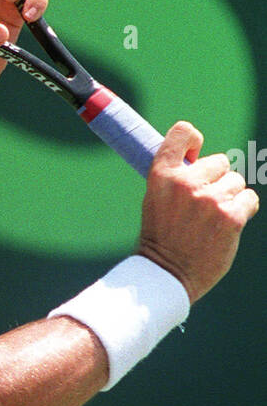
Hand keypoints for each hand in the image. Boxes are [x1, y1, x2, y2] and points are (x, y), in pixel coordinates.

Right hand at [138, 122, 258, 303]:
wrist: (166, 273)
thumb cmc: (162, 236)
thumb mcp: (155, 199)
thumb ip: (176, 177)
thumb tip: (202, 160)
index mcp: (162, 175)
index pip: (183, 132)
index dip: (194, 140)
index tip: (196, 155)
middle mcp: (186, 183)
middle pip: (220, 162)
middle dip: (216, 180)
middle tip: (203, 205)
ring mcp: (210, 200)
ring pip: (236, 182)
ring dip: (230, 197)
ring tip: (212, 219)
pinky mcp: (231, 216)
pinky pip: (249, 198)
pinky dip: (243, 210)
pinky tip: (227, 225)